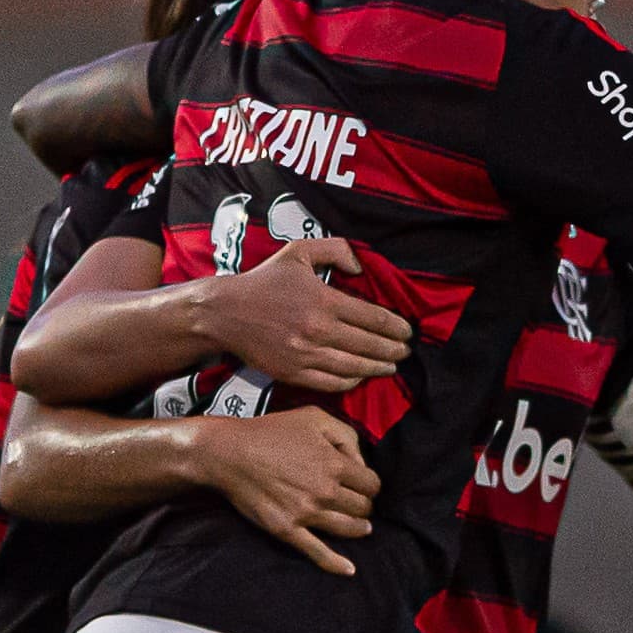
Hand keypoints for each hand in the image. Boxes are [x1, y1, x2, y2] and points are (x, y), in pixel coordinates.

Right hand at [194, 406, 379, 574]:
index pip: (372, 484)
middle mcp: (325, 492)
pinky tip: (349, 570)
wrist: (230, 453)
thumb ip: (347, 436)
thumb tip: (361, 463)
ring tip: (362, 527)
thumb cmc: (272, 431)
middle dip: (365, 504)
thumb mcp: (316, 417)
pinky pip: (317, 552)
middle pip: (363, 507)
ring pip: (348, 529)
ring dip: (359, 528)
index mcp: (335, 464)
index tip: (364, 484)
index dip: (370, 484)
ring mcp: (306, 514)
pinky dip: (335, 563)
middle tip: (359, 503)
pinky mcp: (287, 530)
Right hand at [204, 238, 413, 390]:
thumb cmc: (264, 281)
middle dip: (393, 350)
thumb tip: (360, 268)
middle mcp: (318, 330)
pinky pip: (330, 382)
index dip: (396, 328)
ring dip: (377, 368)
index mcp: (324, 301)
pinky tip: (360, 376)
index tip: (407, 332)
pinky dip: (351, 381)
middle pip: (369, 345)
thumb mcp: (300, 252)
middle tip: (405, 352)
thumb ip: (336, 250)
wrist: (225, 313)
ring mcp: (305, 355)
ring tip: (390, 366)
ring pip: (354, 367)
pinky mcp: (292, 373)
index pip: (373, 318)